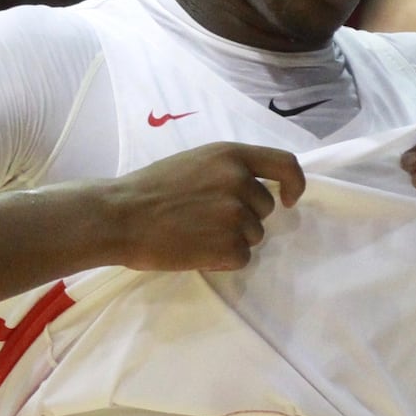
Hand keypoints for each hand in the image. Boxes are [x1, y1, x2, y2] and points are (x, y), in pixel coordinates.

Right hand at [98, 142, 304, 272]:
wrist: (121, 216)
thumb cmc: (149, 189)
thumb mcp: (194, 162)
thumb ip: (226, 170)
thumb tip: (254, 188)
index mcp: (231, 155)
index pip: (286, 164)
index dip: (294, 184)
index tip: (288, 199)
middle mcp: (240, 181)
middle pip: (264, 208)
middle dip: (243, 218)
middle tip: (205, 220)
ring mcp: (236, 214)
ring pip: (253, 235)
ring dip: (231, 240)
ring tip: (195, 235)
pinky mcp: (229, 245)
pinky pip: (241, 258)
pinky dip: (221, 260)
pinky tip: (195, 251)